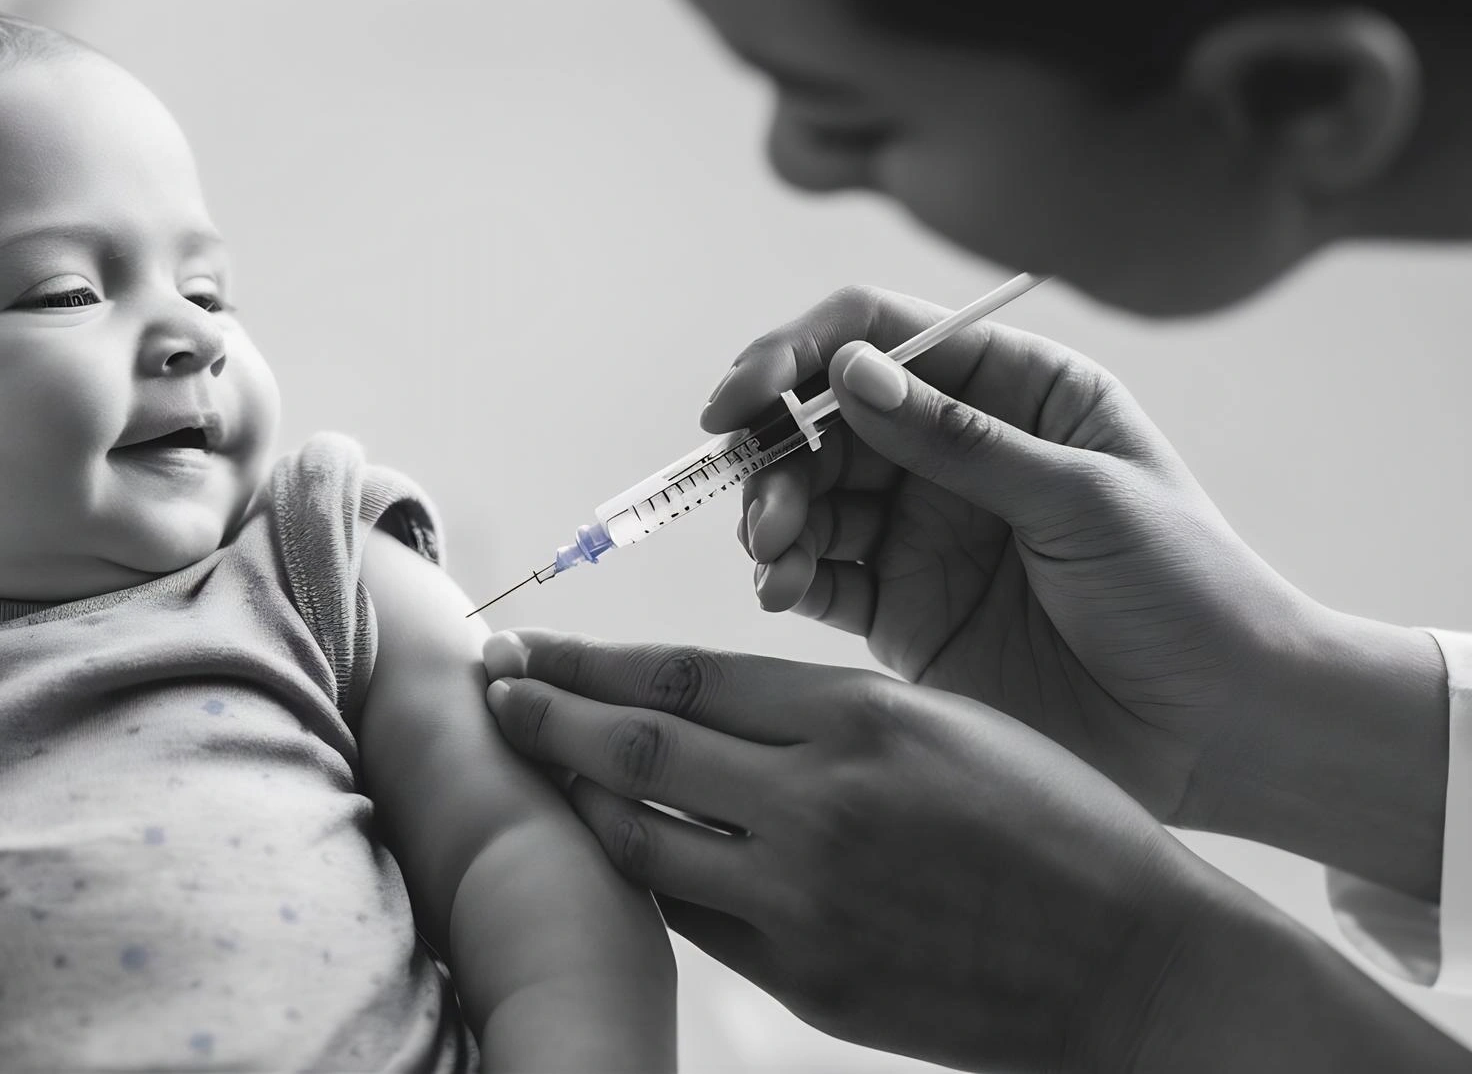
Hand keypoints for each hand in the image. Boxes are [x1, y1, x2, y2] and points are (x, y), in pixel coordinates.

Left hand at [481, 629, 1471, 1073]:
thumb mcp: (948, 723)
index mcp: (861, 717)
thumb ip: (825, 717)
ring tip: (522, 764)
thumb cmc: (1061, 824)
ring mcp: (804, 899)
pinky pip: (687, 917)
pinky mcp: (806, 980)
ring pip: (638, 837)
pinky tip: (603, 849)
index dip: (588, 657)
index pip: (680, 674)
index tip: (527, 641)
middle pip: (635, 746)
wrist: (1136, 965)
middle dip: (544, 712)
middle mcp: (818, 802)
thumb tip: (708, 710)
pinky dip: (636, 876)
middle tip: (485, 686)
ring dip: (567, 797)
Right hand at [704, 284, 1324, 825]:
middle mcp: (956, 450)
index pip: (883, 335)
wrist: (1220, 731)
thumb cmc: (1185, 591)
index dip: (801, 352)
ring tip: (770, 552)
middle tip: (758, 502)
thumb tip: (851, 371)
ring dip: (771, 513)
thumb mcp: (1081, 498)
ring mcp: (924, 530)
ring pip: (809, 494)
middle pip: (826, 416)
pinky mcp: (902, 608)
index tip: (746, 395)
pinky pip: (818, 575)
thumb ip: (959, 439)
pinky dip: (784, 575)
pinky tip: (778, 589)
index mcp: (1014, 390)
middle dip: (775, 448)